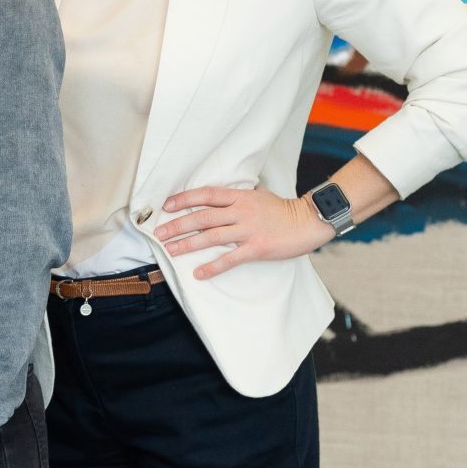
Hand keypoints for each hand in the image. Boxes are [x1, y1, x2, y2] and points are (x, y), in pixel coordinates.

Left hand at [154, 186, 335, 278]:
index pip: (206, 195)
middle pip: (202, 217)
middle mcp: (241, 211)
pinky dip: (212, 266)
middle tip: (159, 233)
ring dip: (188, 244)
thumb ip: (236, 198)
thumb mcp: (257, 196)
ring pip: (211, 236)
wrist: (307, 221)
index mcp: (239, 197)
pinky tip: (198, 273)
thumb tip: (215, 199)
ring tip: (170, 251)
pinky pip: (229, 258)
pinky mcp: (256, 248)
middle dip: (178, 225)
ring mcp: (248, 230)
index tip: (166, 205)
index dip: (184, 199)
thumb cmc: (281, 210)